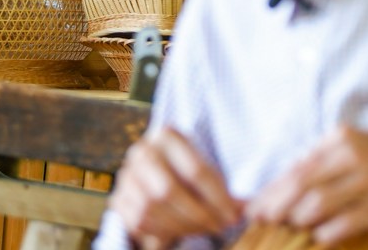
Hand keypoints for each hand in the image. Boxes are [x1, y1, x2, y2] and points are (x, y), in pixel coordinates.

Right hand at [110, 125, 242, 246]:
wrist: (153, 173)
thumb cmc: (186, 170)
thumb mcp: (204, 168)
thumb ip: (222, 188)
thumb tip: (248, 208)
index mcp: (167, 134)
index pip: (195, 170)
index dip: (218, 198)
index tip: (234, 215)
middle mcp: (142, 151)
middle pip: (170, 191)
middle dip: (199, 215)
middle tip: (220, 226)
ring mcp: (126, 175)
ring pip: (154, 209)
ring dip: (184, 225)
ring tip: (205, 227)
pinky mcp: (119, 199)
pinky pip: (140, 222)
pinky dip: (164, 231)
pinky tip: (182, 230)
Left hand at [247, 127, 367, 244]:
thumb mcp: (364, 146)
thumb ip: (331, 160)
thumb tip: (295, 179)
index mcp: (345, 138)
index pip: (298, 166)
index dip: (272, 189)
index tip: (253, 206)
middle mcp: (354, 154)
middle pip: (302, 183)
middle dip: (276, 205)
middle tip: (259, 221)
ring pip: (320, 203)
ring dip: (298, 220)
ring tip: (286, 230)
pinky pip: (349, 220)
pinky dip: (329, 231)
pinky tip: (319, 238)